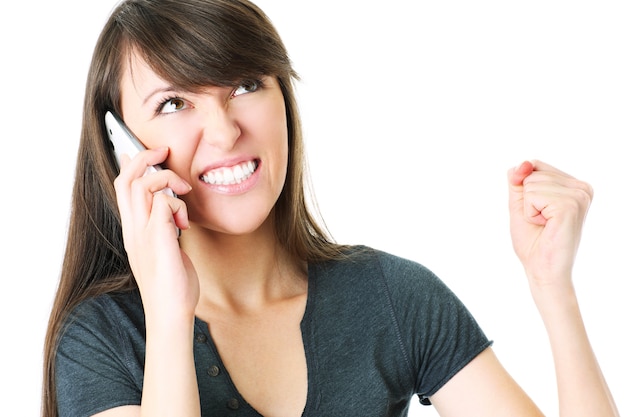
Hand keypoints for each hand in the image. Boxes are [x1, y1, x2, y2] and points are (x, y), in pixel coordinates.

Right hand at [114, 147, 197, 320]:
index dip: (130, 164)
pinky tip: (185, 223)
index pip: (122, 188)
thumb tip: (174, 214)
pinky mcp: (159, 241)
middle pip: (126, 180)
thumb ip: (166, 230)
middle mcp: (133, 230)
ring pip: (141, 186)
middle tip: (164, 151)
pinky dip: (177, 204)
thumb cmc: (173, 286)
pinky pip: (164, 204)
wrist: (170, 314)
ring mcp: (143, 235)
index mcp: (134, 231)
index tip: (147, 153)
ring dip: (165, 179)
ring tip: (184, 192)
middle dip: (143, 157)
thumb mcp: (167, 251)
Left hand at [507, 160, 592, 289]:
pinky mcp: (570, 206)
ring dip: (528, 208)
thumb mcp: (520, 203)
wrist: (542, 270)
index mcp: (575, 185)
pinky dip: (530, 213)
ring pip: (531, 184)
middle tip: (541, 221)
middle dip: (527, 200)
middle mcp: (582, 187)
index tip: (538, 211)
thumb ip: (519, 180)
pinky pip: (532, 196)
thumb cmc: (533, 241)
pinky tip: (546, 226)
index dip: (524, 187)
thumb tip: (523, 163)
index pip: (535, 165)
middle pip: (532, 172)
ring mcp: (579, 196)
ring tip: (545, 224)